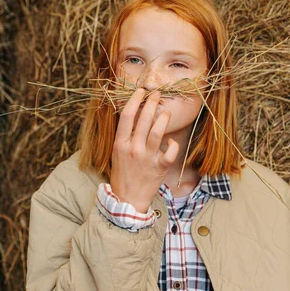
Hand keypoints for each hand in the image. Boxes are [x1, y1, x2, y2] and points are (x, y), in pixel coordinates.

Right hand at [110, 88, 179, 212]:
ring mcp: (146, 158)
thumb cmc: (123, 174)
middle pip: (143, 119)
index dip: (134, 100)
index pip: (127, 116)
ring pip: (157, 132)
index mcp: (120, 144)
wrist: (128, 199)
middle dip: (151, 103)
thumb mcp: (117, 153)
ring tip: (166, 112)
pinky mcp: (159, 167)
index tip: (140, 91)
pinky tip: (171, 141)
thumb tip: (134, 116)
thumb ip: (125, 136)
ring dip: (163, 118)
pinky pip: (170, 151)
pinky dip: (172, 143)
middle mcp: (133, 148)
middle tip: (157, 94)